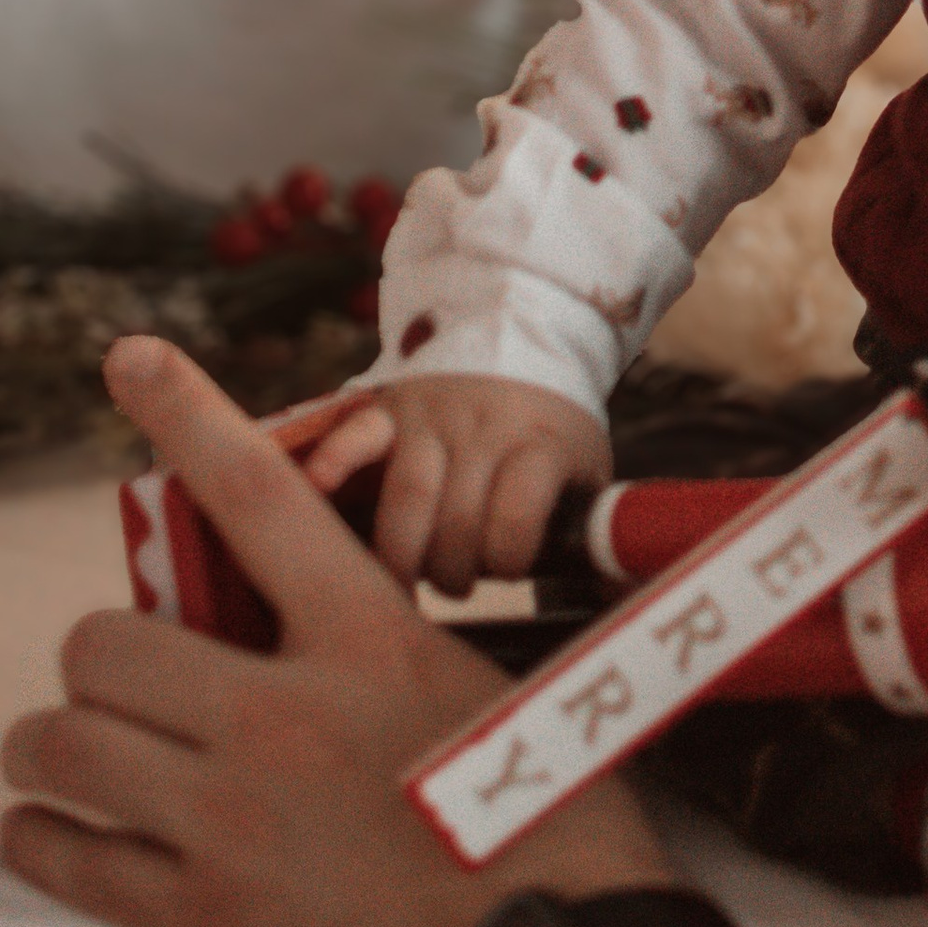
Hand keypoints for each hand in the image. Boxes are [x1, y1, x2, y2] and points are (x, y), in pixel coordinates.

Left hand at [0, 336, 668, 926]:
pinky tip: (58, 835)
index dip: (187, 415)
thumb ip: (397, 661)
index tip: (132, 358)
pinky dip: (44, 837)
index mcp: (369, 641)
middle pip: (109, 641)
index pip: (257, 498)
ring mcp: (230, 821)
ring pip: (65, 742)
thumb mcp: (493, 701)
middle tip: (137, 688)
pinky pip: (64, 856)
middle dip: (104, 661)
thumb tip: (344, 647)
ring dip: (64, 747)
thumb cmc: (555, 831)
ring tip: (88, 763)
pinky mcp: (202, 919)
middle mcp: (283, 715)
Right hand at [311, 370, 608, 594]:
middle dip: (453, 568)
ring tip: (408, 577)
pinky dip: (335, 462)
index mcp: (539, 443)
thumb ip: (589, 528)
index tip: (509, 566)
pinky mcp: (389, 410)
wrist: (525, 331)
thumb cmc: (550, 429)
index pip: (517, 514)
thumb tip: (611, 595)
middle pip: (457, 520)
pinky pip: (356, 434)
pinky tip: (316, 491)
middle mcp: (484, 428)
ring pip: (407, 494)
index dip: (508, 556)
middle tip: (456, 581)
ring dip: (402, 553)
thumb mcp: (585, 468)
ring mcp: (432, 417)